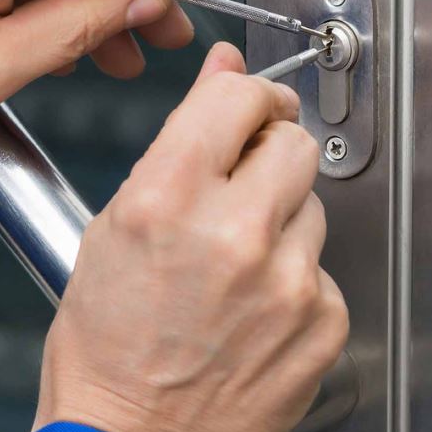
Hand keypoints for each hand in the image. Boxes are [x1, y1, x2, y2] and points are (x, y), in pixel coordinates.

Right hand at [34, 44, 348, 431]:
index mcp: (167, 200)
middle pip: (293, 143)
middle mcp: (235, 235)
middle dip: (269, 154)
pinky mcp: (323, 321)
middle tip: (243, 186)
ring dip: (281, 221)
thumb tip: (224, 76)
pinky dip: (295, 280)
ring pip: (312, 205)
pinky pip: (322, 268)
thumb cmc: (107, 355)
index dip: (248, 95)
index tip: (251, 106)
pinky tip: (255, 310)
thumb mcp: (113, 232)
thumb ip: (178, 145)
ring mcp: (288, 281)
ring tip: (235, 268)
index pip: (240, 97)